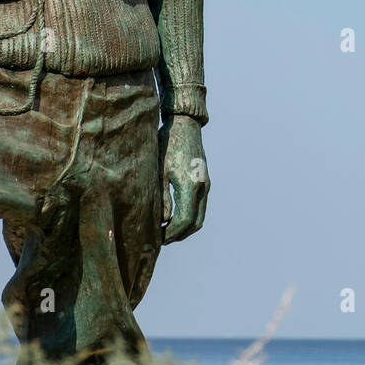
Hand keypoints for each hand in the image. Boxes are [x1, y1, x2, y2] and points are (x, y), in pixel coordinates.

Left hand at [160, 114, 208, 243]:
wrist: (185, 125)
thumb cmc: (168, 144)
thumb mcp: (159, 170)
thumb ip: (162, 198)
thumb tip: (162, 221)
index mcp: (190, 185)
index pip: (184, 220)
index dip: (172, 233)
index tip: (158, 238)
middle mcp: (202, 187)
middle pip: (195, 223)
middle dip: (179, 235)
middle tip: (162, 239)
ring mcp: (206, 184)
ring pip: (200, 216)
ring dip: (185, 228)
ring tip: (166, 231)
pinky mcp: (205, 181)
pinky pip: (200, 207)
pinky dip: (189, 217)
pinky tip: (173, 216)